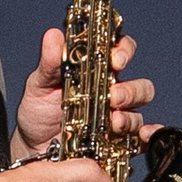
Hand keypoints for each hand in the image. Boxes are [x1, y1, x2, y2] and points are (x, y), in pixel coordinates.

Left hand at [11, 25, 153, 163]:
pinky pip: (142, 140)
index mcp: (96, 71)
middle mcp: (112, 92)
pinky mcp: (118, 142)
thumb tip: (53, 36)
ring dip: (130, 116)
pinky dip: (148, 136)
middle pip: (138, 85)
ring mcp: (116, 118)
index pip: (121, 51)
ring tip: (114, 122)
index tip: (116, 59)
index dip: (124, 51)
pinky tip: (140, 136)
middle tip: (113, 96)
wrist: (33, 146)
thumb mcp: (39, 84)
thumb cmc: (39, 111)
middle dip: (130, 90)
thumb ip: (49, 63)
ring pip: (139, 112)